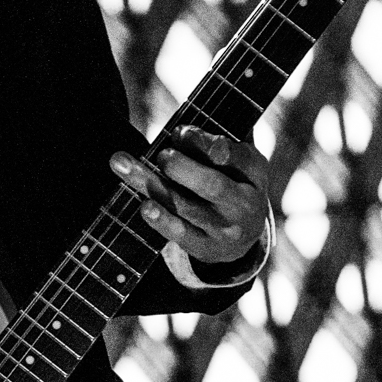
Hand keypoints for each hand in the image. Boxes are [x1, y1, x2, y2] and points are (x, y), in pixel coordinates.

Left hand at [110, 129, 268, 267]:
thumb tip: (180, 134)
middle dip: (183, 169)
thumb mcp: (236, 161)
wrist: (243, 236)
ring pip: (187, 208)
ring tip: (125, 166)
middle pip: (212, 186)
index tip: (180, 133)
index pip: (238, 158)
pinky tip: (145, 207)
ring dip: (155, 187)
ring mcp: (224, 230)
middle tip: (162, 155)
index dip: (208, 145)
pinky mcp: (205, 248)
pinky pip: (181, 235)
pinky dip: (162, 221)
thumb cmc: (232, 183)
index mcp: (255, 173)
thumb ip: (213, 144)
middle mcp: (244, 204)